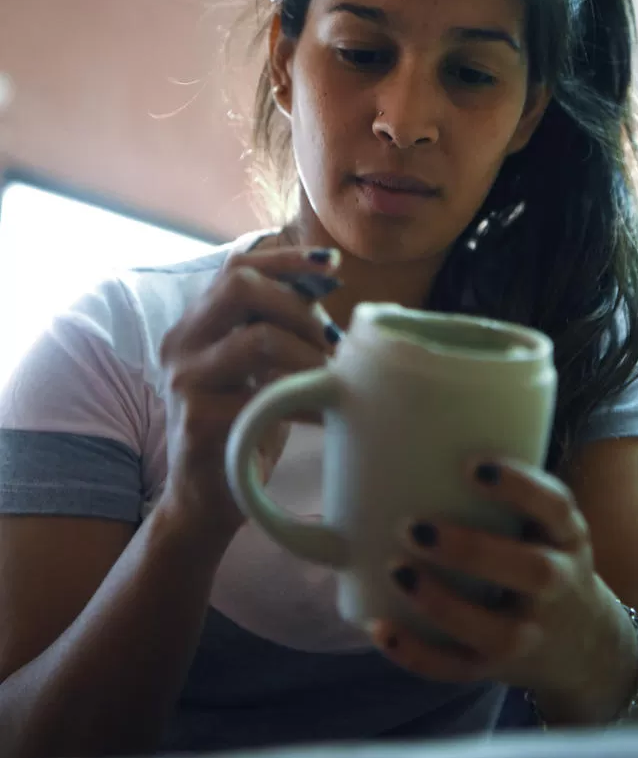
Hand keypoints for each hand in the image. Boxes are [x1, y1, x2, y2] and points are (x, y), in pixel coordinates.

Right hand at [158, 245, 340, 547]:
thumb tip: (326, 283)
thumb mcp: (256, 367)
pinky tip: (325, 415)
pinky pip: (263, 396)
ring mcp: (185, 381)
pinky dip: (305, 400)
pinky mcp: (198, 421)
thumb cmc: (240, 424)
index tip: (330, 264)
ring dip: (308, 355)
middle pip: (238, 285)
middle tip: (331, 337)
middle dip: (298, 302)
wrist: (204, 499)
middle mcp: (181, 342)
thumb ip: (274, 325)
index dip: (285, 258)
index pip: (236, 265)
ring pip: (257, 339)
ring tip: (336, 376)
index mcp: (196, 323)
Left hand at [371, 459, 634, 710]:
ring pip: (495, 631)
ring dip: (441, 603)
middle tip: (415, 525)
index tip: (473, 464)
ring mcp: (531, 634)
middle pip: (530, 571)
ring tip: (396, 569)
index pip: (555, 507)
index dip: (518, 485)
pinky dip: (417, 655)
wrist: (588, 647)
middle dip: (472, 550)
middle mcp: (556, 586)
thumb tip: (414, 423)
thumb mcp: (546, 522)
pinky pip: (459, 670)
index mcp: (567, 537)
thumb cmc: (544, 556)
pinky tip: (380, 628)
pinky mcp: (500, 669)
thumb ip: (504, 486)